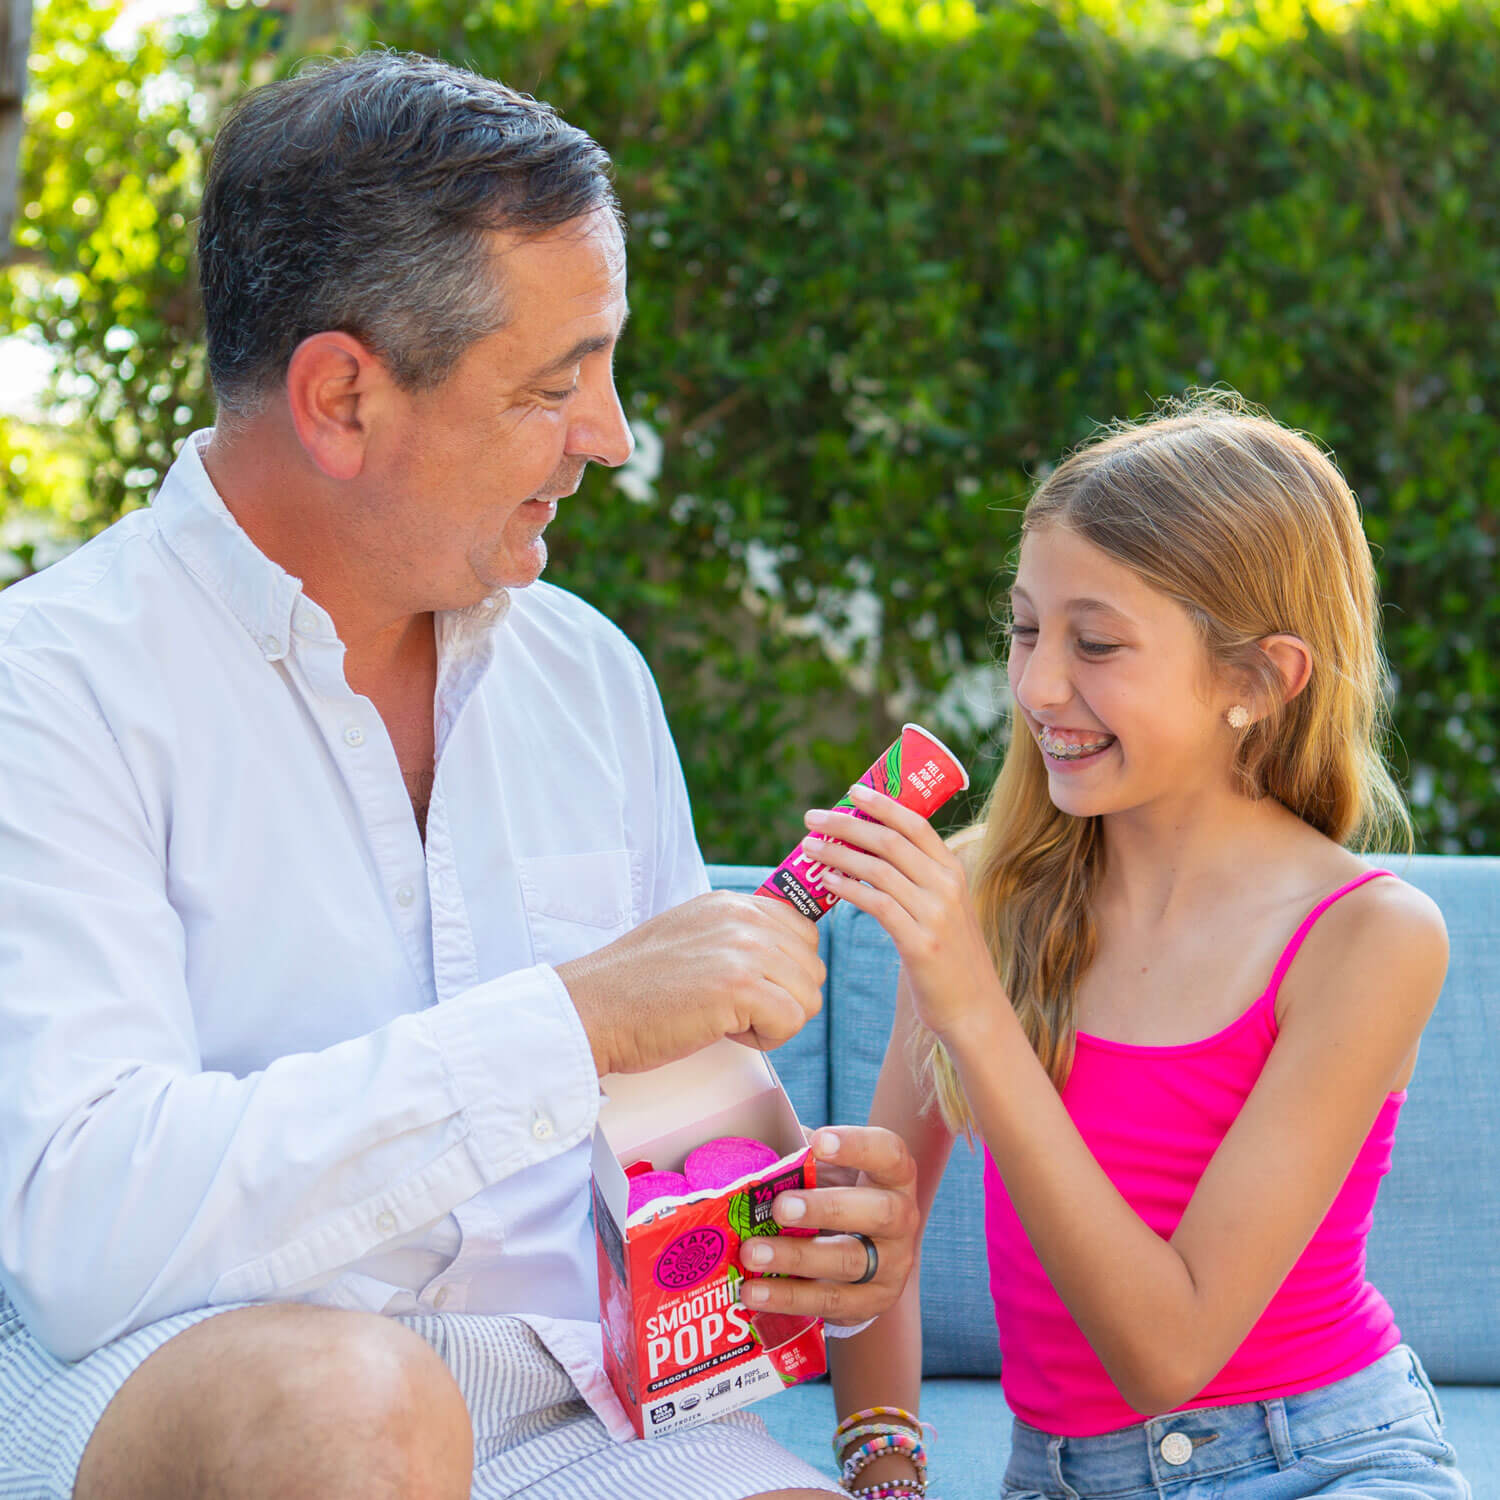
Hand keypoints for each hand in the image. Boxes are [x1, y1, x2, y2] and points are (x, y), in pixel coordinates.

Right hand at [555, 890, 824, 1074]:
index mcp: (732, 903)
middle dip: (783, 999)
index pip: (804, 933)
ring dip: (774, 1021)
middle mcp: (743, 916)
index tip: (748, 988)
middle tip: (733, 1009)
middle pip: (812, 968)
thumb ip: (738, 937)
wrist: (592, 1009)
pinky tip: (724, 1031)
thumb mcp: (693, 938)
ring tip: (726, 1019)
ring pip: (808, 998)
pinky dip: (764, 1040)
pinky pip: (791, 1021)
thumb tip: (787, 961)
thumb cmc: (636, 989)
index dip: (785, 972)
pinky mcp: (741, 986)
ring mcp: (744, 948)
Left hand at [736, 1125, 917, 1324]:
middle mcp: (902, 1219)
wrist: (871, 1254)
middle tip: (780, 1207)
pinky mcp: (872, 1303)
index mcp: (894, 1175)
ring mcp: (892, 1265)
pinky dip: (788, 1297)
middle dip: (826, 1209)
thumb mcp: (830, 1171)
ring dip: (796, 1257)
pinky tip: (754, 1290)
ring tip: (752, 1253)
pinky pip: (830, 1302)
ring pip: (849, 1261)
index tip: (818, 1143)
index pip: (888, 1153)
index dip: (856, 1146)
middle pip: (878, 1212)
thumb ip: (802, 1157)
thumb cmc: (840, 1195)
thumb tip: (759, 1149)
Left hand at [797, 783, 1005, 1044]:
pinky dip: (847, 889)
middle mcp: (947, 886)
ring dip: (838, 854)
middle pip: (889, 841)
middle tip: (812, 817)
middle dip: (847, 823)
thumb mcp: (943, 908)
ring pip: (878, 870)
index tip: (852, 789)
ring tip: (808, 848)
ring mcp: (935, 915)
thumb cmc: (949, 957)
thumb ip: (916, 880)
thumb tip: (867, 852)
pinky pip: (876, 905)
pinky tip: (826, 883)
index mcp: (953, 870)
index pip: (915, 823)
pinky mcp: (920, 944)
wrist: (973, 1009)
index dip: (882, 802)